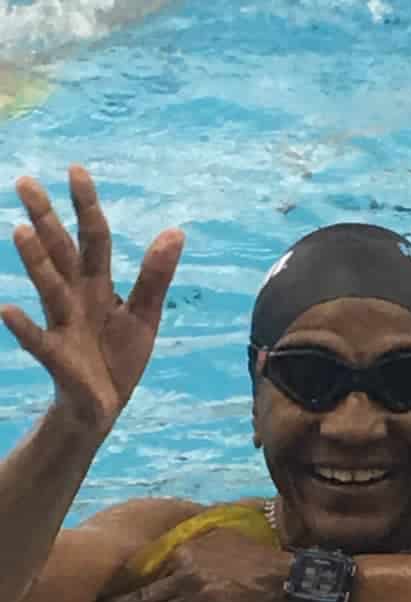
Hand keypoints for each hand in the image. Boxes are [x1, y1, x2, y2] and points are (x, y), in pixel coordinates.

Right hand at [0, 166, 183, 435]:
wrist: (104, 405)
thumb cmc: (119, 355)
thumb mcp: (145, 314)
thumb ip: (156, 275)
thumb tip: (176, 231)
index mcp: (99, 285)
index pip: (94, 238)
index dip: (87, 206)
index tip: (75, 170)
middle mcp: (76, 298)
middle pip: (62, 253)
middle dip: (46, 219)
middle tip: (26, 182)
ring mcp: (64, 325)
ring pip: (50, 289)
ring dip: (36, 262)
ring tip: (20, 231)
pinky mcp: (59, 357)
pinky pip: (39, 340)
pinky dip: (24, 327)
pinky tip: (6, 308)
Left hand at [89, 528, 290, 601]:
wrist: (285, 584)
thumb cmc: (256, 559)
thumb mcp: (222, 537)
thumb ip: (193, 542)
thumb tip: (170, 549)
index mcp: (187, 552)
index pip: (149, 569)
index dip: (126, 582)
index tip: (108, 590)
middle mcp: (186, 576)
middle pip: (144, 595)